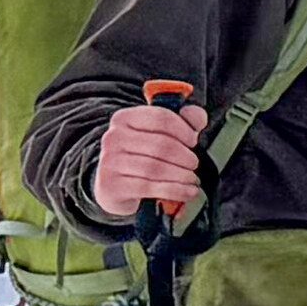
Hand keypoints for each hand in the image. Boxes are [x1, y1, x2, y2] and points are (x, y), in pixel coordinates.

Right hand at [87, 99, 204, 224]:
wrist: (116, 185)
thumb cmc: (143, 155)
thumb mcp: (162, 133)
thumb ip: (185, 120)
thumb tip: (196, 114)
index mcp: (124, 118)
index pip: (161, 118)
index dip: (184, 130)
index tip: (193, 140)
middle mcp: (113, 138)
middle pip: (161, 145)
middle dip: (185, 156)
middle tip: (194, 163)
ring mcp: (110, 162)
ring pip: (156, 168)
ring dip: (181, 174)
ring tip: (191, 177)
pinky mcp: (112, 186)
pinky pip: (150, 187)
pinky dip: (176, 190)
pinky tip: (189, 191)